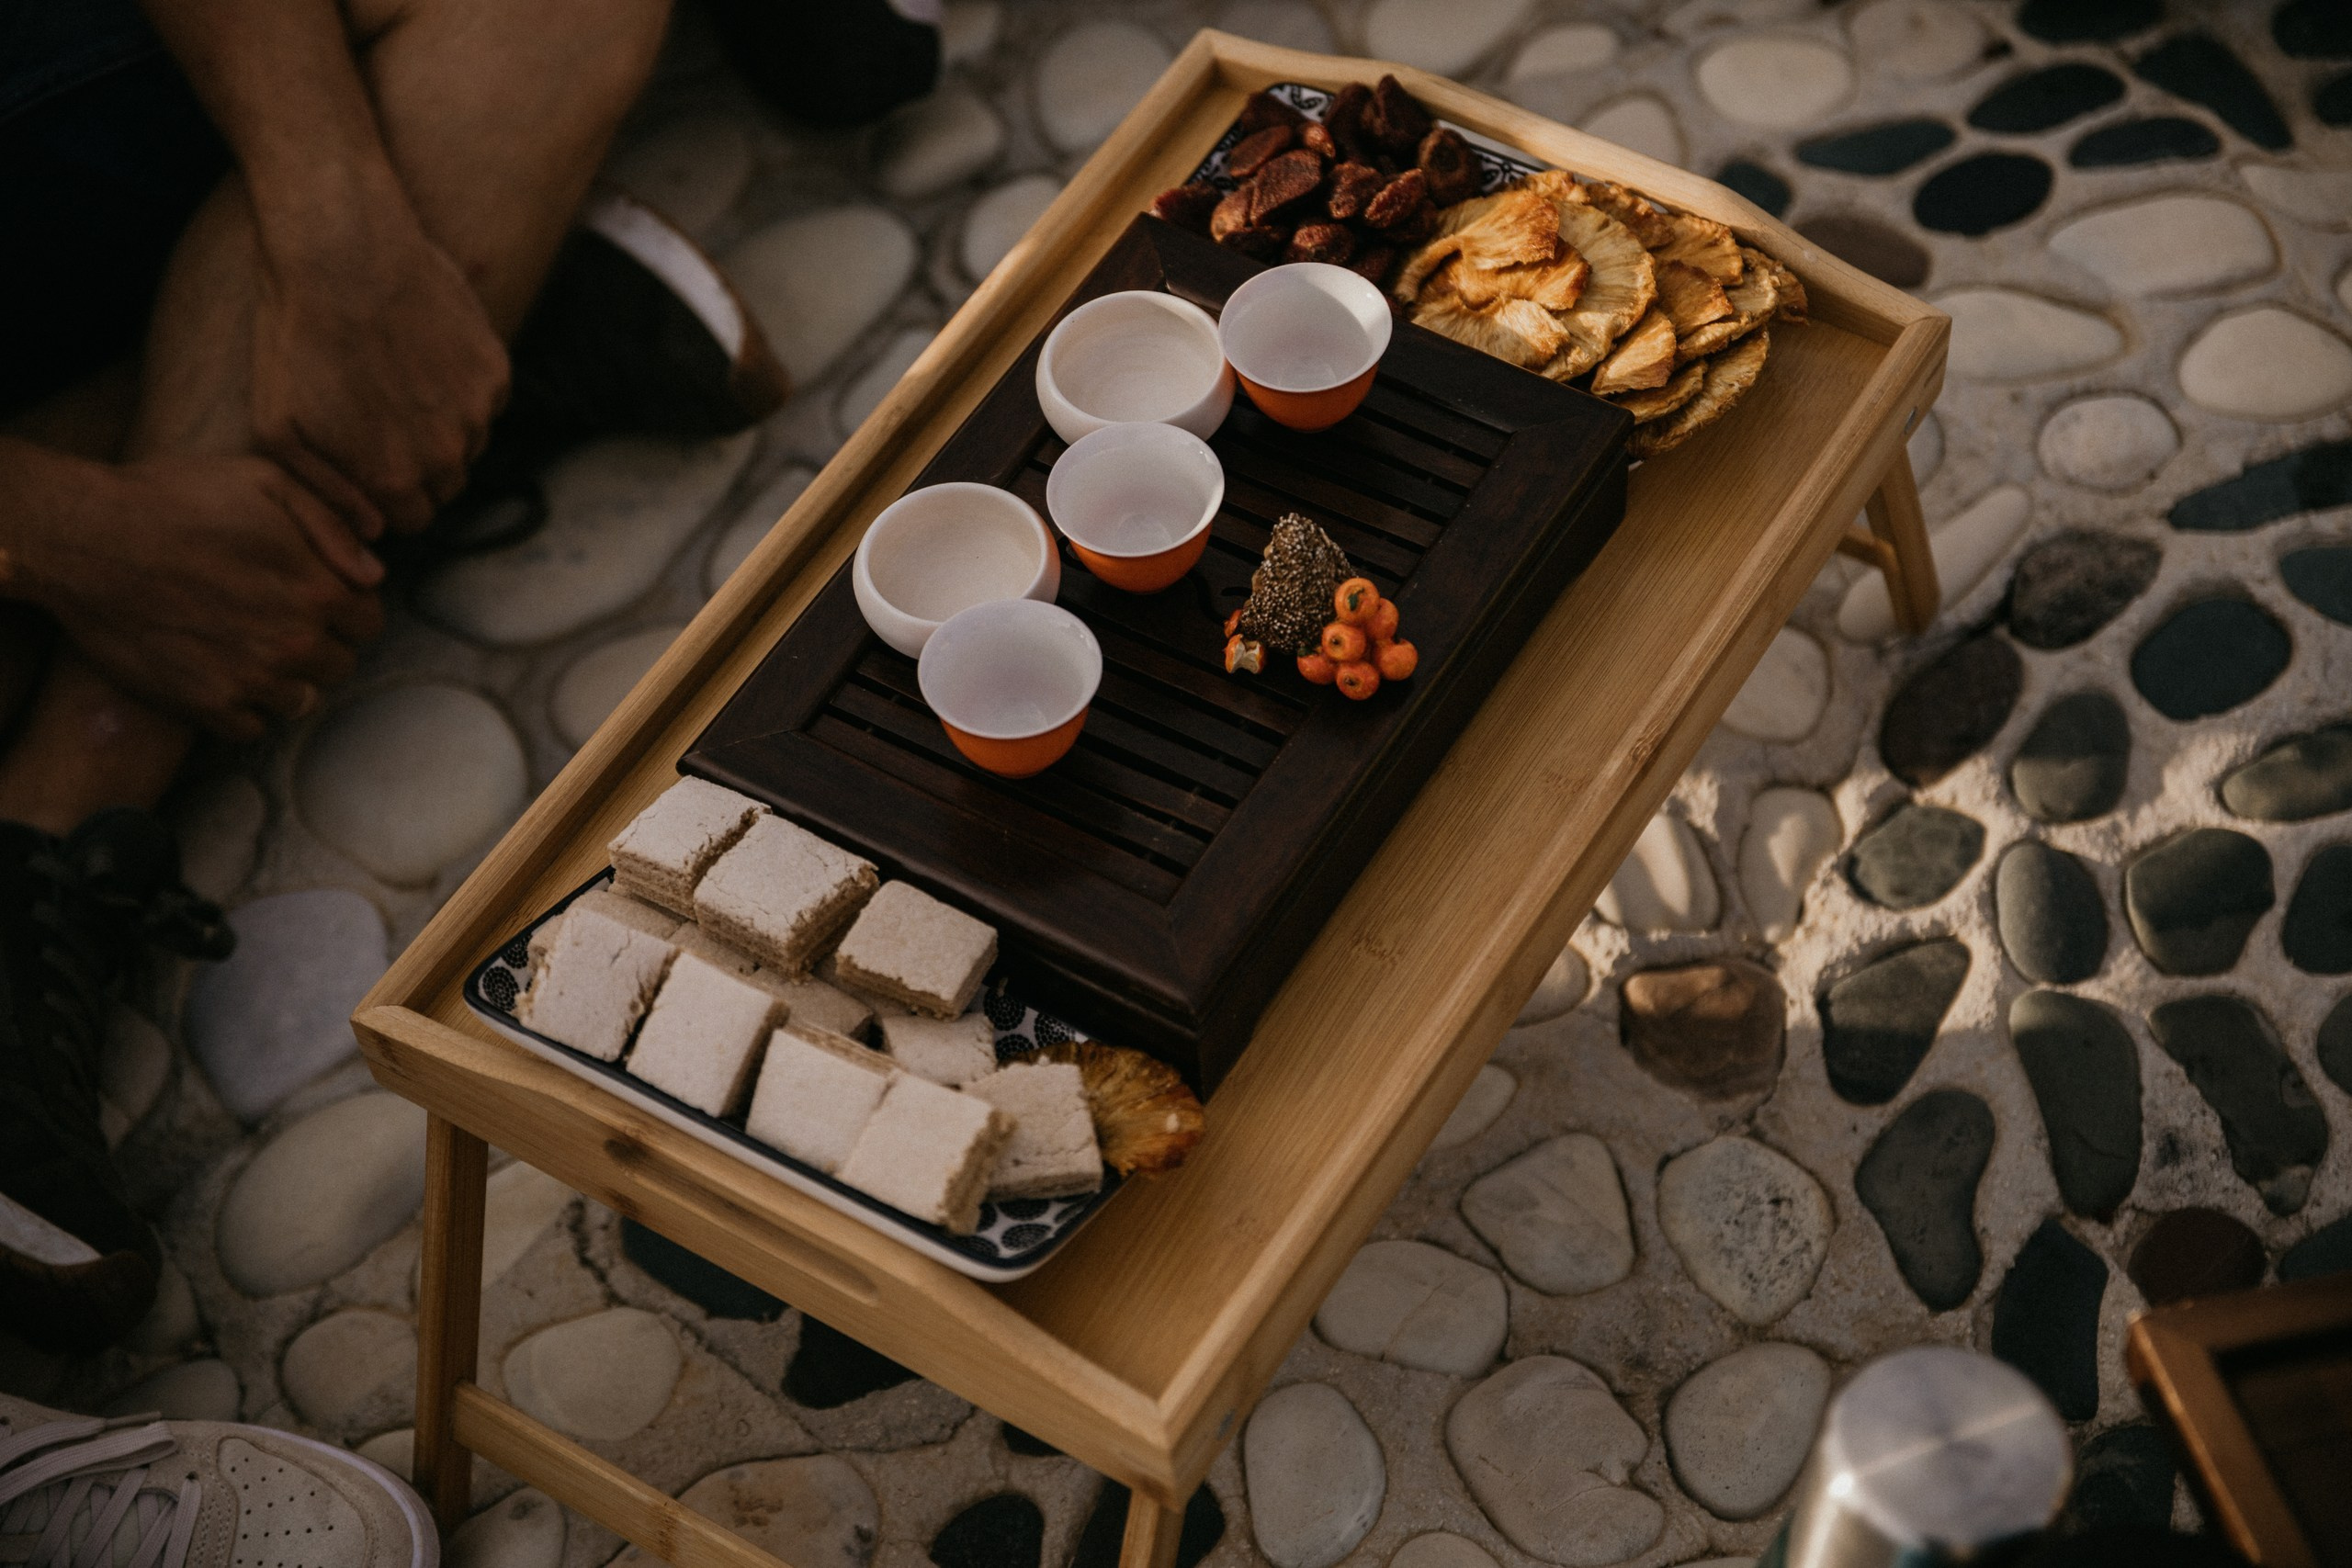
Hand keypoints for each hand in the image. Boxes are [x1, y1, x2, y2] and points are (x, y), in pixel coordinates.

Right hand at [13, 453, 385, 738]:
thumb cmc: (176, 499)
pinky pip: (252, 726)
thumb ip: (333, 527)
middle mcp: (294, 642)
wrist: (85, 538)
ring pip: (300, 699)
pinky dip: (243, 707)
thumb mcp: (266, 481)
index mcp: (318, 589)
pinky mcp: (206, 704)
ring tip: (246, 644)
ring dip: (284, 678)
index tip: (312, 593)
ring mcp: (251, 678)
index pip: (369, 621)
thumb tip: (374, 574)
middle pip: (339, 663)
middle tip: (275, 617)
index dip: (345, 606)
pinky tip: (220, 671)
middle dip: (318, 642)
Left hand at [250, 177, 509, 535]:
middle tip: (379, 421)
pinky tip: (419, 353)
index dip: (386, 498)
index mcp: (395, 480)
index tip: (365, 463)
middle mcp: (447, 456)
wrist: (340, 251)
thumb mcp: (275, 426)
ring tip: (395, 381)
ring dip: (441, 428)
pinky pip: (486, 401)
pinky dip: (460, 388)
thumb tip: (371, 527)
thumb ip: (325, 490)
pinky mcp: (495, 369)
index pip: (411, 521)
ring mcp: (477, 412)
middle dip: (417, 468)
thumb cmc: (295, 334)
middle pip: (445, 488)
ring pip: (469, 445)